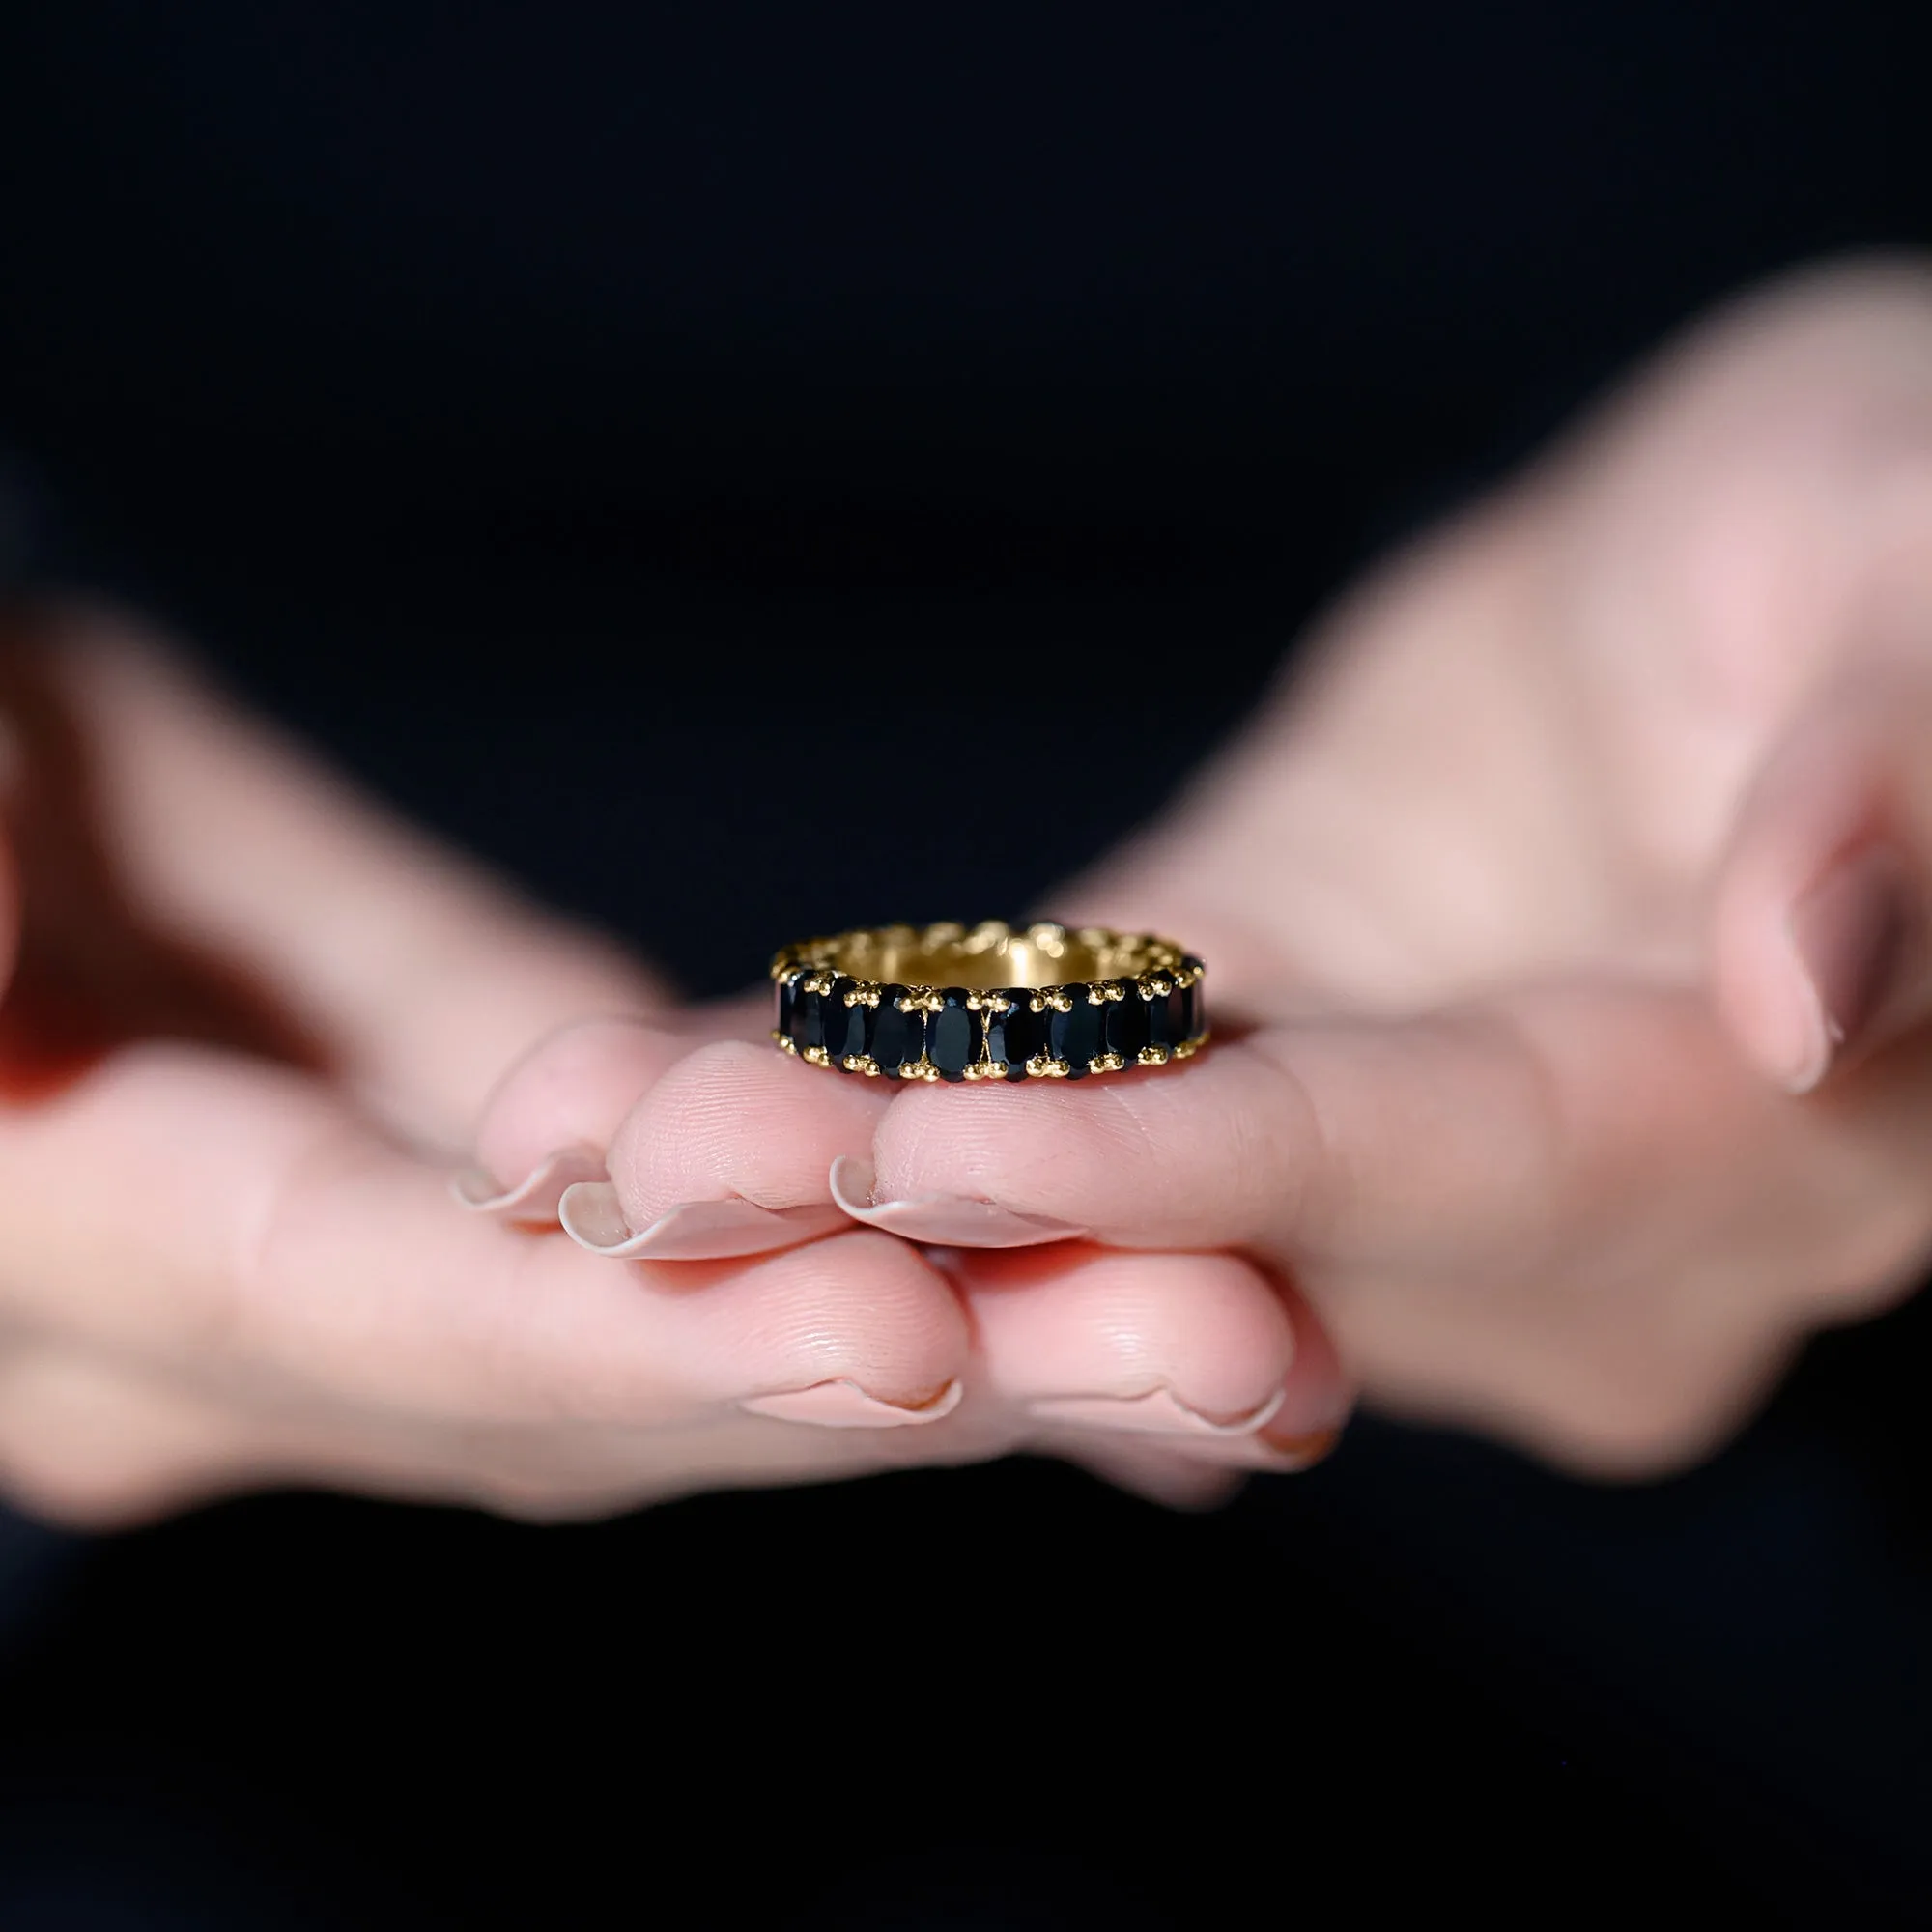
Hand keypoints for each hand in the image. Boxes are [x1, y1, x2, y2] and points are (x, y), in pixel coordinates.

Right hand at [0, 608, 1341, 1523]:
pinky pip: (768, 1273)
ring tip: (1268, 1349)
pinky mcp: (557, 1230)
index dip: (661, 1344)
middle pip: (643, 1393)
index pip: (415, 1326)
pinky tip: (1159, 1290)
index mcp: (125, 1251)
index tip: (917, 1335)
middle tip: (1232, 1363)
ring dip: (1010, 1351)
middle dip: (936, 1382)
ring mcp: (446, 1303)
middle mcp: (302, 1339)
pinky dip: (957, 1273)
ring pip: (742, 1351)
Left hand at [633, 259, 1931, 1476]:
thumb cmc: (1882, 520)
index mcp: (1762, 1146)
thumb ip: (1888, 797)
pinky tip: (653, 1078)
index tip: (950, 1145)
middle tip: (648, 1185)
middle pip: (1235, 1231)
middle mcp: (1559, 1223)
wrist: (1754, 554)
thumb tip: (1815, 1004)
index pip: (1465, 1168)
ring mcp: (1378, 1150)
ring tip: (575, 1139)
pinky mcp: (1251, 1049)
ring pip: (1104, 1181)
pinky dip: (866, 1083)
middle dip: (936, 1220)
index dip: (1215, 1168)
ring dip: (839, 1167)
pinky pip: (1050, 1082)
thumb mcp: (1917, 600)